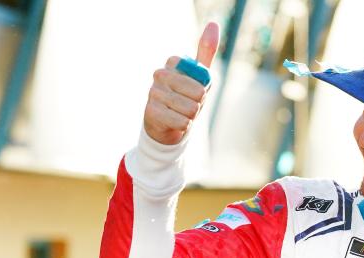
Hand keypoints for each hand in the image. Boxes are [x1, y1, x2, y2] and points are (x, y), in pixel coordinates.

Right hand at [144, 22, 218, 144]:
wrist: (166, 124)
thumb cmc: (185, 97)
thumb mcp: (199, 76)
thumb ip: (206, 52)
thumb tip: (213, 24)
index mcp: (173, 62)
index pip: (202, 78)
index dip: (203, 90)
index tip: (193, 92)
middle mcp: (160, 74)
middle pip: (198, 94)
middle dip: (198, 105)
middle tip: (187, 105)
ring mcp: (153, 92)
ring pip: (191, 109)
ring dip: (191, 116)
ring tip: (180, 114)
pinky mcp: (150, 111)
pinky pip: (182, 122)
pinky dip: (183, 126)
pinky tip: (175, 122)